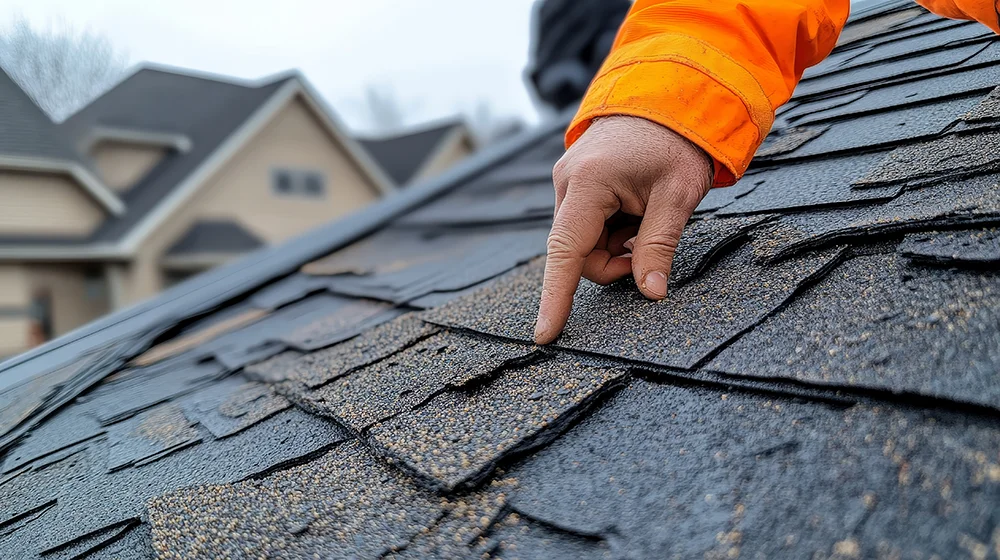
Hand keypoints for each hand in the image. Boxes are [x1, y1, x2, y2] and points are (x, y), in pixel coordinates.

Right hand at [534, 115, 713, 344]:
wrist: (669, 93)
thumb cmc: (676, 139)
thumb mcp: (677, 196)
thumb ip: (658, 246)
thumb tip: (652, 292)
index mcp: (589, 184)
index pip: (565, 255)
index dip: (556, 299)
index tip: (544, 336)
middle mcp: (568, 182)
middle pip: (579, 253)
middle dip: (614, 263)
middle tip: (650, 246)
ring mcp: (569, 180)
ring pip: (585, 242)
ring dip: (616, 245)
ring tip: (647, 218)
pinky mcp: (577, 181)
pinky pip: (589, 224)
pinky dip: (613, 229)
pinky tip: (636, 209)